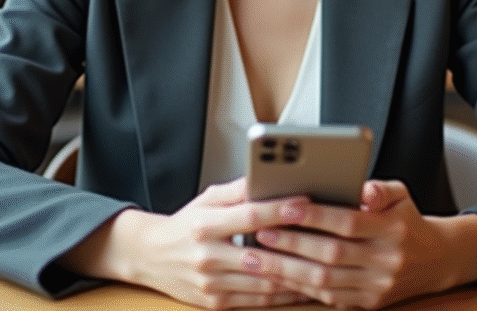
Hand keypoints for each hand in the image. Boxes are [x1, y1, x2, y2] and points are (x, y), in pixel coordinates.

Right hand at [67, 177, 311, 308]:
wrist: (149, 256)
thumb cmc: (184, 225)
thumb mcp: (207, 200)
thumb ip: (239, 191)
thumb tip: (269, 178)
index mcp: (205, 225)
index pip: (248, 216)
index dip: (279, 210)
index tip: (305, 202)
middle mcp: (207, 256)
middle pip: (261, 256)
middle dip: (297, 249)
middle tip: (327, 239)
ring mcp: (211, 284)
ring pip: (264, 283)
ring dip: (296, 276)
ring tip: (323, 266)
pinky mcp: (216, 303)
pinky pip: (257, 302)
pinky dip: (283, 294)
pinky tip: (303, 285)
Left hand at [242, 180, 476, 308]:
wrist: (435, 260)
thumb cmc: (407, 221)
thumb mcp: (401, 194)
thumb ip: (379, 188)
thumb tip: (361, 188)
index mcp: (392, 230)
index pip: (348, 222)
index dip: (315, 216)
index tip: (285, 207)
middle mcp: (385, 262)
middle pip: (331, 255)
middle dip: (291, 244)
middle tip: (259, 232)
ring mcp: (376, 287)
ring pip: (324, 282)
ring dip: (286, 270)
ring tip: (257, 257)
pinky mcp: (367, 304)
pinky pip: (327, 298)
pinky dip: (298, 287)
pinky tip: (276, 276)